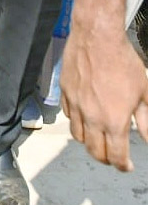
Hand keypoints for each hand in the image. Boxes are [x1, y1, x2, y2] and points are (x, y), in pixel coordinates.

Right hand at [60, 23, 147, 170]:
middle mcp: (91, 117)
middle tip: (113, 157)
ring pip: (77, 136)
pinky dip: (76, 122)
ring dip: (89, 142)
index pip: (115, 155)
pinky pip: (68, 115)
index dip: (122, 165)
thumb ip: (146, 120)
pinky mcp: (64, 93)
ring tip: (98, 139)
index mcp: (114, 121)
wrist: (97, 38)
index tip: (126, 166)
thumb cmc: (122, 62)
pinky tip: (85, 117)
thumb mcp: (144, 93)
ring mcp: (75, 105)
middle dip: (105, 159)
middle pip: (94, 151)